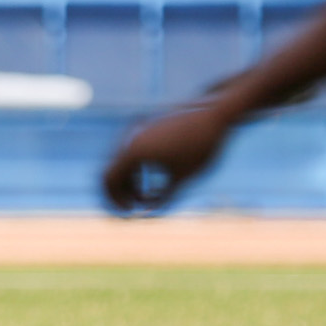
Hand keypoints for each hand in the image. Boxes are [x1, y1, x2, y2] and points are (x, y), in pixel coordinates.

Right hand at [100, 103, 233, 210]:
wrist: (216, 112)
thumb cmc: (201, 146)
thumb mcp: (182, 177)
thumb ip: (162, 198)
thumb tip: (147, 213)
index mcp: (135, 151)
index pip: (110, 180)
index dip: (115, 200)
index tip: (130, 213)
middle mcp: (131, 138)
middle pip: (113, 170)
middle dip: (121, 191)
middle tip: (134, 208)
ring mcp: (139, 129)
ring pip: (122, 161)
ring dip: (129, 180)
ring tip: (144, 196)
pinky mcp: (148, 125)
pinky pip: (132, 150)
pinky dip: (136, 167)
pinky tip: (152, 178)